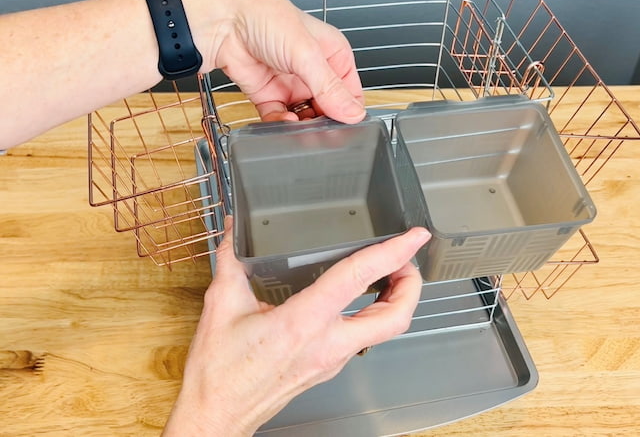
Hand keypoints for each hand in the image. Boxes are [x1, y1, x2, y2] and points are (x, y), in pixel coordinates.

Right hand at [162, 217, 428, 435]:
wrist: (217, 415)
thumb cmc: (219, 374)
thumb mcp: (221, 308)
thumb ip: (230, 263)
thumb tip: (233, 233)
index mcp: (303, 323)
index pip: (358, 278)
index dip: (392, 252)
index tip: (413, 236)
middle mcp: (326, 344)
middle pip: (395, 317)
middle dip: (412, 284)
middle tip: (407, 258)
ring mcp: (331, 360)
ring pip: (384, 331)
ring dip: (397, 300)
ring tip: (391, 273)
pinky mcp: (327, 367)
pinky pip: (363, 338)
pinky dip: (374, 314)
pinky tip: (359, 299)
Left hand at [184, 0, 365, 123]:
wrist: (221, 21)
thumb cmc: (264, 17)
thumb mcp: (306, 53)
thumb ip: (330, 88)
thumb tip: (353, 114)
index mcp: (332, 53)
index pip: (351, 91)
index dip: (349, 110)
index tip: (345, 125)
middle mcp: (313, 69)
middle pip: (328, 108)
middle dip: (325, 121)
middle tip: (323, 131)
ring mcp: (291, 83)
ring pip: (305, 116)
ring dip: (303, 125)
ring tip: (302, 129)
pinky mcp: (269, 94)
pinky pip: (280, 117)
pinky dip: (282, 123)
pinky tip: (285, 121)